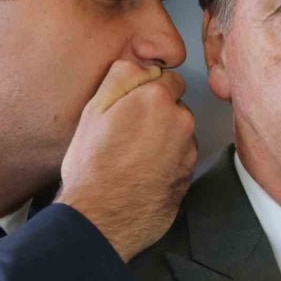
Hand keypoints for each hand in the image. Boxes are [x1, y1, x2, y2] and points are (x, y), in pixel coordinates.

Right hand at [55, 60, 196, 260]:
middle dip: (156, 114)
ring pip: (177, 134)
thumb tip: (139, 62)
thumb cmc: (92, 165)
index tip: (131, 105)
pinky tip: (141, 173)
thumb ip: (121, 76)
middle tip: (127, 133)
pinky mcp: (188, 177)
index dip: (147, 90)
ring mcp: (188, 152)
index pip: (167, 78)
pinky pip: (179, 160)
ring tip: (132, 157)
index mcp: (157, 99)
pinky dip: (166, 163)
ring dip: (162, 139)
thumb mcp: (93, 109)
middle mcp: (181, 121)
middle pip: (174, 106)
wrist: (101, 218)